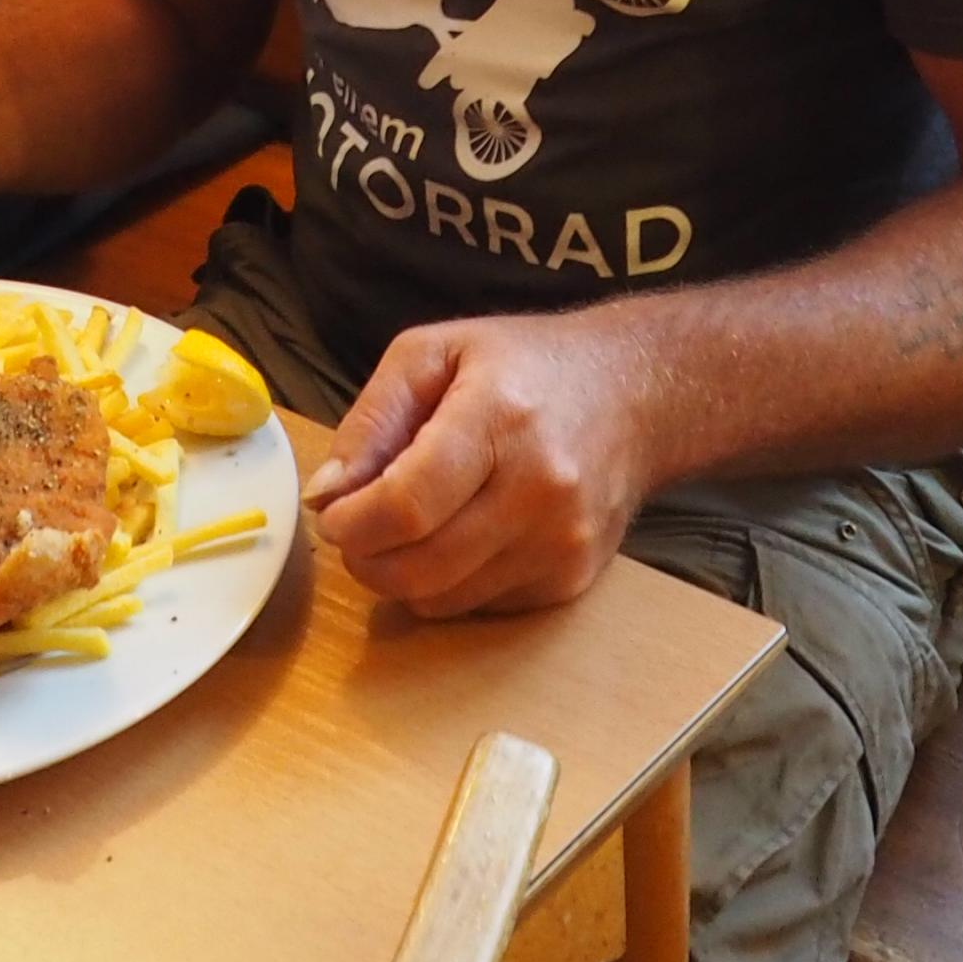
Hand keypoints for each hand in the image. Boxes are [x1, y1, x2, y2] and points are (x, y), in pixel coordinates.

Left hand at [305, 312, 660, 617]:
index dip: (353, 522)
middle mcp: (541, 489)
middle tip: (355, 529)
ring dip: (400, 577)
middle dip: (365, 557)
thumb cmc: (525, 367)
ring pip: (442, 600)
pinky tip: (457, 538)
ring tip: (403, 530)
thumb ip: (372, 420)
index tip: (334, 513)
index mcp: (501, 418)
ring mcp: (562, 543)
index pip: (408, 504)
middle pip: (420, 567)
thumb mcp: (434, 353)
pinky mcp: (571, 581)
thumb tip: (327, 493)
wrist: (636, 397)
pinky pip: (479, 607)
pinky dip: (447, 585)